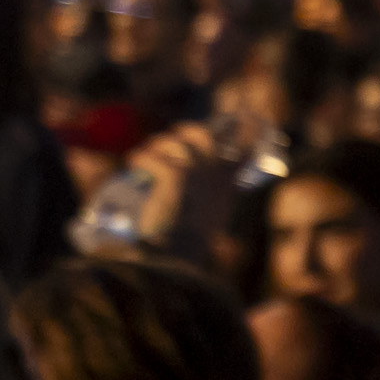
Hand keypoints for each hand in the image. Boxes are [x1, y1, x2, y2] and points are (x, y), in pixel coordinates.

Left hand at [132, 124, 235, 255]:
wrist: (174, 261)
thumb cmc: (185, 250)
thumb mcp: (202, 228)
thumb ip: (201, 214)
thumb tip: (192, 204)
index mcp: (227, 190)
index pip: (245, 151)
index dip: (245, 131)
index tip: (240, 118)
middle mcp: (215, 179)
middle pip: (204, 137)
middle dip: (186, 131)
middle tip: (167, 144)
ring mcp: (196, 176)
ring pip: (179, 142)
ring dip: (160, 144)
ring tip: (146, 154)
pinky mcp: (174, 178)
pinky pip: (154, 157)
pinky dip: (141, 157)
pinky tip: (134, 161)